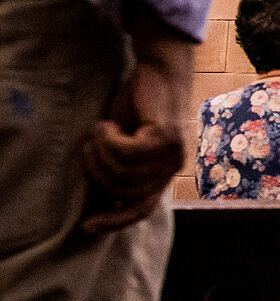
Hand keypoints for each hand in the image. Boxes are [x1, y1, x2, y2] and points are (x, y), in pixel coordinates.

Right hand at [80, 8, 194, 234]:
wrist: (159, 72)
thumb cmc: (137, 106)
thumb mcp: (122, 141)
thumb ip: (117, 166)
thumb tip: (98, 195)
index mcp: (162, 174)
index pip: (141, 209)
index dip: (114, 221)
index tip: (86, 228)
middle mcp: (171, 169)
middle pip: (123, 191)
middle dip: (96, 173)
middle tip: (88, 148)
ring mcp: (171, 155)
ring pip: (122, 173)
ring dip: (100, 153)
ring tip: (99, 133)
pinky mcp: (166, 139)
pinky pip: (126, 153)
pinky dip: (108, 139)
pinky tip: (109, 124)